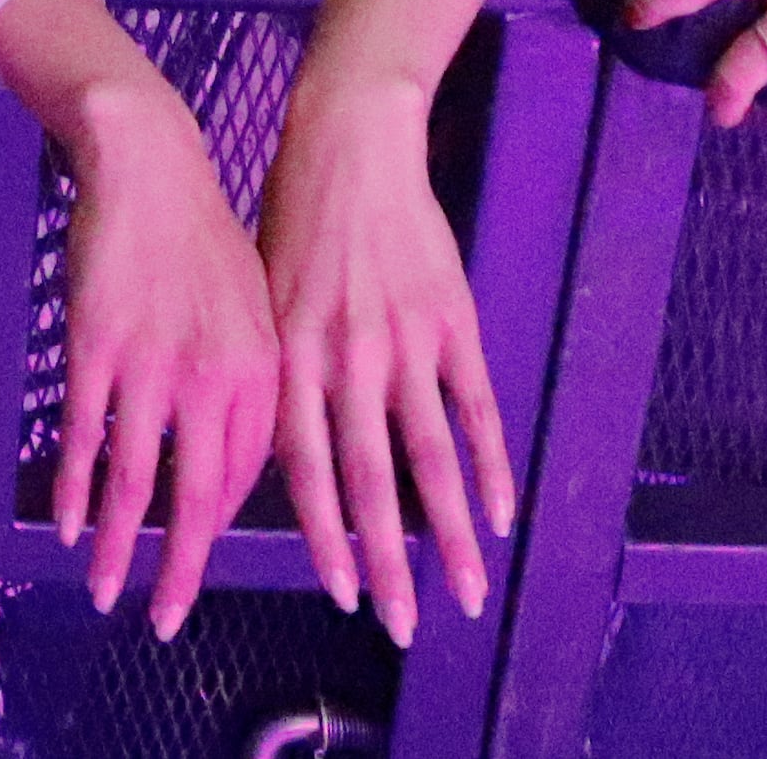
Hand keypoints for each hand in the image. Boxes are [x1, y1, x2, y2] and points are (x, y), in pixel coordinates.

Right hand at [49, 89, 281, 638]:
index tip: (198, 564)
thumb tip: (234, 455)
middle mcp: (216, 376)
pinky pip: (86, 437)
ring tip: (107, 593)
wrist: (151, 164)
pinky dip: (76, 488)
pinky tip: (68, 524)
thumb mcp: (252, 308)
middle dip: (183, 571)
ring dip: (120, 548)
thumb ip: (249, 381)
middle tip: (168, 622)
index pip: (248, 475)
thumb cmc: (202, 236)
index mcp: (263, 369)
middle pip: (202, 499)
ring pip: (139, 481)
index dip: (221, 528)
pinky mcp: (97, 348)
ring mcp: (153, 365)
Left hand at [257, 80, 515, 644]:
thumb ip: (278, 375)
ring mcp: (404, 340)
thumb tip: (283, 457)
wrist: (347, 138)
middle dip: (388, 561)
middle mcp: (346, 357)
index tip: (343, 593)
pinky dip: (491, 462)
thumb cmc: (290, 220)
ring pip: (430, 455)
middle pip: (370, 480)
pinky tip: (503, 511)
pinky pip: (474, 405)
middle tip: (403, 626)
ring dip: (450, 531)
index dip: (324, 536)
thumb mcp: (263, 296)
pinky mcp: (451, 319)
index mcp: (290, 354)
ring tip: (467, 590)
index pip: (305, 467)